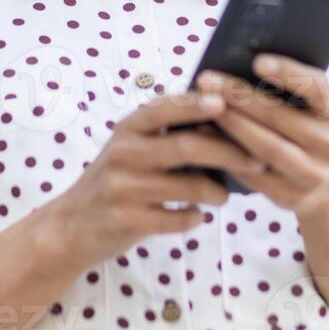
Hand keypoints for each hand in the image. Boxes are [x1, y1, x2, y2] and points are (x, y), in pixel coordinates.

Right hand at [39, 90, 269, 267]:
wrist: (71, 226)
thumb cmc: (115, 180)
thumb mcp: (131, 148)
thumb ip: (165, 134)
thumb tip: (222, 120)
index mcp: (128, 129)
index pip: (165, 108)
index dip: (196, 104)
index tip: (227, 102)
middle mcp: (124, 153)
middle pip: (186, 147)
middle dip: (228, 153)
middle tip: (257, 160)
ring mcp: (125, 188)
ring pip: (188, 186)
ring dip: (216, 192)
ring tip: (225, 196)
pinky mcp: (129, 221)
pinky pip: (178, 219)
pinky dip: (194, 217)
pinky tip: (197, 216)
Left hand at [194, 53, 328, 223]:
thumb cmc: (315, 133)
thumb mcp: (319, 112)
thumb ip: (294, 91)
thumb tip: (240, 64)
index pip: (318, 88)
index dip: (289, 73)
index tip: (257, 61)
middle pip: (280, 117)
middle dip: (239, 97)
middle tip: (207, 81)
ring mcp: (312, 174)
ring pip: (266, 147)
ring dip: (232, 125)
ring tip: (205, 106)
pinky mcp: (291, 197)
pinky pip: (254, 174)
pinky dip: (228, 153)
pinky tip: (206, 136)